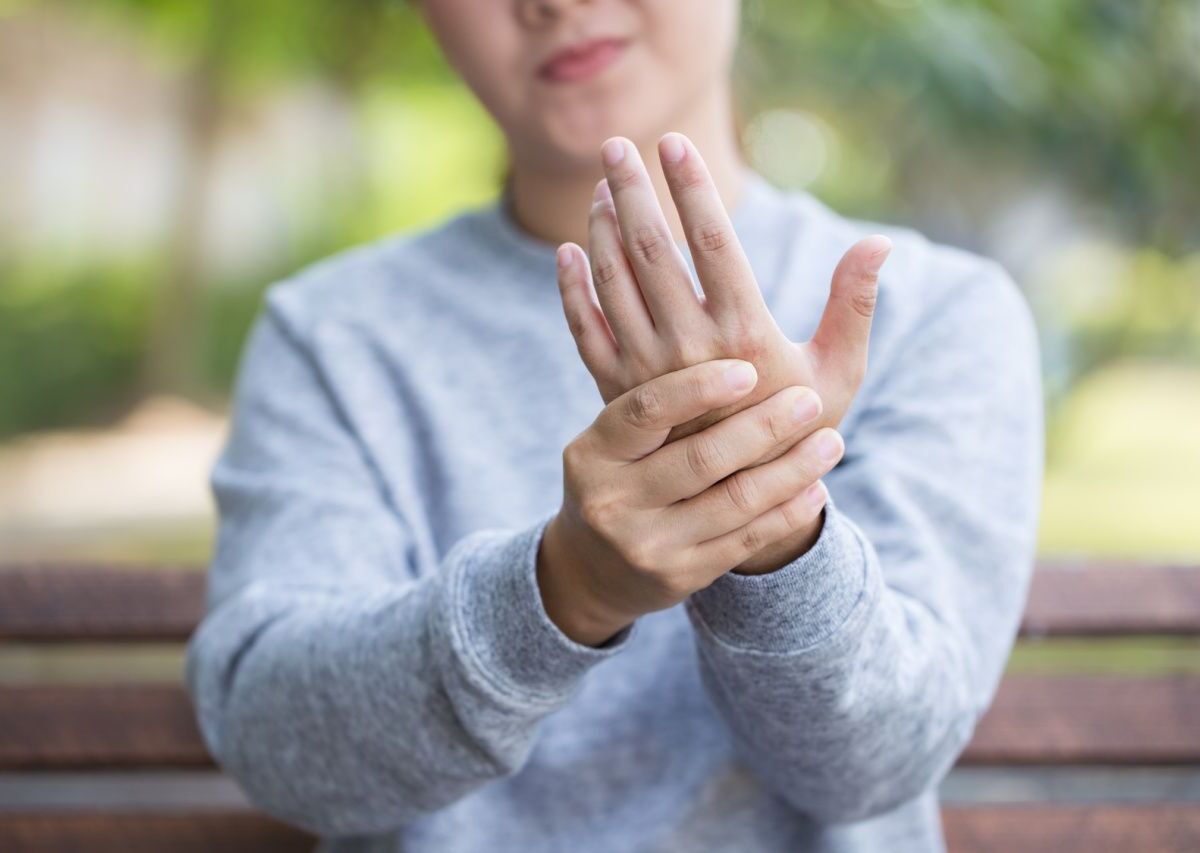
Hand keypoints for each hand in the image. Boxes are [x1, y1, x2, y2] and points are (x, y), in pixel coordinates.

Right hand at [537, 358, 842, 646]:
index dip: (697, 388)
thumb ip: (653, 397)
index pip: (645, 410)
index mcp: (593, 453)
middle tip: (808, 400)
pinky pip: (746, 538)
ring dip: (791, 469)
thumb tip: (716, 333)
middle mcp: (612, 500)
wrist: (592, 568)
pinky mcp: (680, 576)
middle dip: (763, 427)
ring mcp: (646, 543)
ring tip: (831, 441)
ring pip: (733, 500)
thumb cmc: (618, 478)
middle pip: (699, 458)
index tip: (747, 368)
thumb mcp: (611, 440)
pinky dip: (787, 511)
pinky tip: (816, 487)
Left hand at [555, 132, 891, 571]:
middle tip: (618, 144)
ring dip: (603, 229)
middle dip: (633, 191)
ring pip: (614, 284)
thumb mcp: (838, 373)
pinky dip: (573, 290)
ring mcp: (646, 372)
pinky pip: (586, 331)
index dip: (691, 188)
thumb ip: (854, 305)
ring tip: (603, 186)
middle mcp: (689, 350)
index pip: (712, 242)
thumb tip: (879, 242)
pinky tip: (568, 251)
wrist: (739, 505)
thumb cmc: (797, 431)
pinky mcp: (617, 393)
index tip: (674, 144)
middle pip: (651, 251)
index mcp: (745, 335)